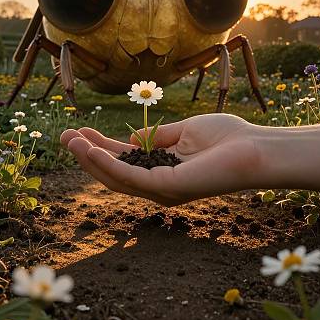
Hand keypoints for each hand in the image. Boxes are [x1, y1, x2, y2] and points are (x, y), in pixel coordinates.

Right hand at [60, 114, 262, 205]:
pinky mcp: (167, 188)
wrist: (255, 147)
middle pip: (113, 172)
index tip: (80, 130)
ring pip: (115, 178)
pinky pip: (130, 177)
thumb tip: (131, 138)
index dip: (100, 147)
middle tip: (63, 136)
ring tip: (69, 140)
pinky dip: (107, 165)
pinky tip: (88, 150)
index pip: (123, 160)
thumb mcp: (184, 131)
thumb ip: (157, 137)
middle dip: (87, 155)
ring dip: (89, 160)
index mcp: (162, 170)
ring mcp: (162, 189)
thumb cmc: (227, 138)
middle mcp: (158, 184)